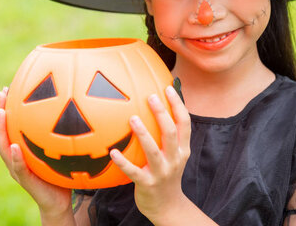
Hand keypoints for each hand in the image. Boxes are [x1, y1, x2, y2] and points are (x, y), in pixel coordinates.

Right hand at [0, 87, 73, 223]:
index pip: (8, 126)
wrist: (59, 202)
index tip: (5, 89)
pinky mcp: (26, 181)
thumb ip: (60, 132)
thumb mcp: (59, 149)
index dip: (4, 109)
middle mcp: (15, 158)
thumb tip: (76, 106)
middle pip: (1, 133)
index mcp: (20, 149)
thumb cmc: (60, 174)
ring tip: (1, 113)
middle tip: (1, 93)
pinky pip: (19, 168)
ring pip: (4, 148)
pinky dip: (15, 157)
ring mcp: (17, 170)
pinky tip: (14, 146)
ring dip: (1, 130)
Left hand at [110, 85, 191, 223]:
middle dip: (163, 113)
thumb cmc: (166, 174)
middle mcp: (175, 159)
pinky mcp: (147, 184)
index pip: (184, 123)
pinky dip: (122, 162)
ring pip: (153, 150)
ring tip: (132, 118)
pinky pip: (133, 172)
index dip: (178, 105)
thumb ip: (167, 135)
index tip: (168, 88)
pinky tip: (111, 152)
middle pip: (171, 132)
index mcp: (183, 150)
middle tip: (151, 97)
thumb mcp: (173, 155)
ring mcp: (161, 172)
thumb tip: (152, 107)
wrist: (167, 207)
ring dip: (143, 134)